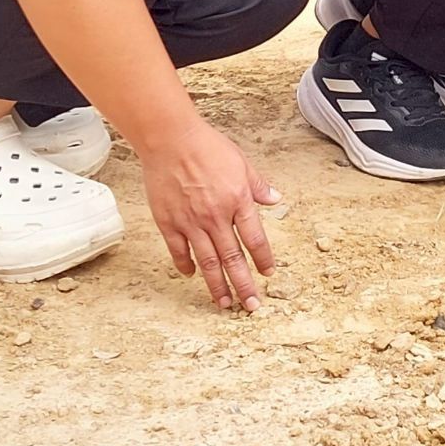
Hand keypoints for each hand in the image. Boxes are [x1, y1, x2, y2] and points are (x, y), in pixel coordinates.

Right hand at [140, 119, 280, 313]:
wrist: (170, 139)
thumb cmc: (207, 146)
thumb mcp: (241, 162)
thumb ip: (258, 185)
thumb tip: (275, 200)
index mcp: (238, 201)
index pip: (255, 239)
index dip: (263, 260)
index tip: (268, 274)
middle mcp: (216, 216)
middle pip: (233, 258)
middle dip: (244, 285)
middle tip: (251, 306)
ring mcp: (191, 222)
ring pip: (208, 262)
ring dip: (217, 285)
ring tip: (225, 303)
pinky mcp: (169, 223)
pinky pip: (179, 251)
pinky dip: (186, 265)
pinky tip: (192, 275)